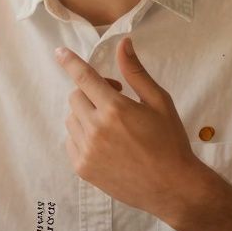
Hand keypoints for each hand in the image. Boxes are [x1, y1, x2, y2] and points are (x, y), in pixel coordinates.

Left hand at [56, 37, 201, 221]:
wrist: (173, 187)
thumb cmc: (170, 141)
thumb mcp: (159, 102)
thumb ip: (136, 72)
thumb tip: (123, 43)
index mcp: (115, 108)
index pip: (84, 77)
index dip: (70, 62)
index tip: (59, 52)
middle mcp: (96, 129)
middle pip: (76, 97)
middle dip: (90, 92)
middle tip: (115, 99)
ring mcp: (87, 151)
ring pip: (71, 119)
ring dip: (85, 114)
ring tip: (110, 124)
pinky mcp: (83, 168)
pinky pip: (71, 141)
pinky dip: (82, 135)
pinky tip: (105, 142)